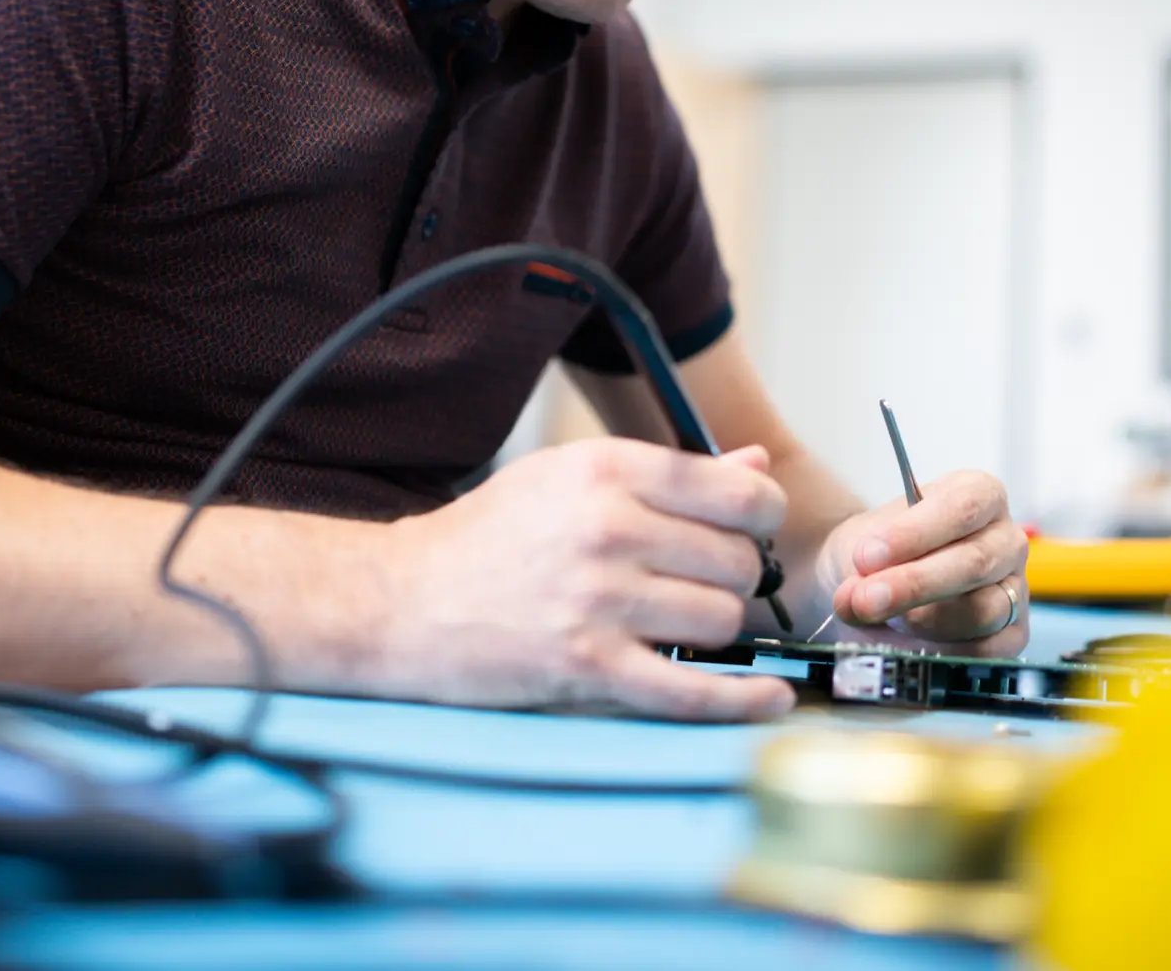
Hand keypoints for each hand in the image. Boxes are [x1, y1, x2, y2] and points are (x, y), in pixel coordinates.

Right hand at [373, 437, 794, 720]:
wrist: (402, 602)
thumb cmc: (489, 537)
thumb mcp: (567, 478)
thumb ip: (668, 473)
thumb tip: (756, 469)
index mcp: (605, 469)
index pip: (734, 493)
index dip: (762, 516)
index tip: (754, 531)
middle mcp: (607, 528)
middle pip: (736, 561)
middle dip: (734, 578)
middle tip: (702, 584)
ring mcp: (598, 600)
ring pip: (722, 621)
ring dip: (716, 631)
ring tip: (679, 624)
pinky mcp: (587, 667)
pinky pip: (692, 690)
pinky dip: (740, 701)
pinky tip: (767, 700)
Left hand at [812, 470, 1028, 654]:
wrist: (876, 581)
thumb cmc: (880, 550)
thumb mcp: (863, 544)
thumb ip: (861, 568)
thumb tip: (858, 599)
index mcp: (980, 495)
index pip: (963, 507)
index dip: (915, 533)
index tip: (867, 556)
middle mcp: (1006, 539)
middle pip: (975, 562)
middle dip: (914, 585)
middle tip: (866, 599)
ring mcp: (1017, 588)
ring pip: (984, 610)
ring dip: (923, 620)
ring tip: (878, 618)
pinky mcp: (1013, 633)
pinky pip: (988, 649)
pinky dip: (943, 650)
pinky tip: (909, 642)